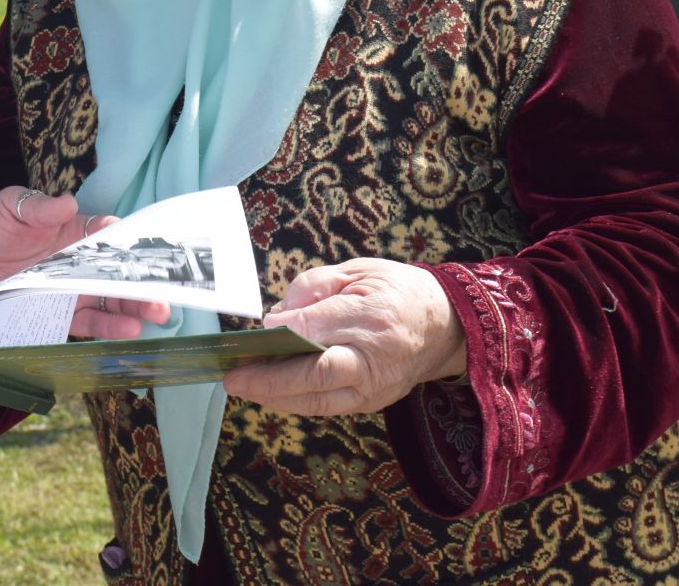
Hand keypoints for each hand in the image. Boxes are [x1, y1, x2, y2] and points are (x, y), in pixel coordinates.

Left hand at [0, 187, 171, 335]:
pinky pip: (88, 322)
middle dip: (143, 284)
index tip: (144, 252)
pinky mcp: (58, 313)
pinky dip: (109, 327)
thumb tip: (66, 201)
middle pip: (118, 273)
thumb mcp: (11, 207)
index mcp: (75, 232)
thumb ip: (37, 207)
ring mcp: (71, 289)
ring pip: (110, 300)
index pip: (108, 235)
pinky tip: (130, 330)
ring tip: (156, 315)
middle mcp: (79, 262)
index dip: (126, 243)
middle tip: (165, 295)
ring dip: (134, 308)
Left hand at [221, 258, 464, 416]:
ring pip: (318, 400)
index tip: (255, 332)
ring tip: (243, 386)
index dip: (284, 332)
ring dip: (276, 396)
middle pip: (316, 374)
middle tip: (233, 376)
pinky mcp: (372, 402)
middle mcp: (376, 357)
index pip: (321, 326)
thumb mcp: (358, 271)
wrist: (445, 326)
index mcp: (375, 314)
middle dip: (269, 379)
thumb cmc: (396, 291)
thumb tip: (276, 317)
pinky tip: (270, 392)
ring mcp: (375, 387)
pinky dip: (295, 401)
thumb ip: (315, 287)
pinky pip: (326, 406)